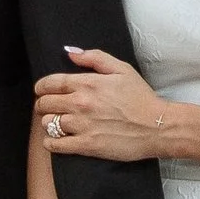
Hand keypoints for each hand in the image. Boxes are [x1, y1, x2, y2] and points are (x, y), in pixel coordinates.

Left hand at [33, 47, 169, 163]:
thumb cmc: (141, 98)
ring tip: (57, 123)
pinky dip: (51, 142)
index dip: (41, 87)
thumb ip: (94, 58)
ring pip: (48, 123)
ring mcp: (82, 126)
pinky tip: (55, 140)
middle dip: (44, 104)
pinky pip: (55, 144)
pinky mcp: (86, 146)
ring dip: (49, 123)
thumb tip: (70, 52)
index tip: (42, 90)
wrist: (157, 127)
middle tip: (51, 107)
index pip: (50, 83)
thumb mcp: (122, 69)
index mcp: (87, 84)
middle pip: (45, 103)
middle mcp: (80, 104)